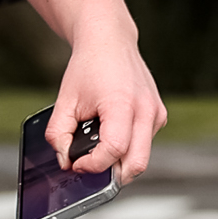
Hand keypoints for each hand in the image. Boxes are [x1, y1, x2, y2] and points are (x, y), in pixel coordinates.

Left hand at [47, 34, 167, 183]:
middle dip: (112, 176)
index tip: (76, 163)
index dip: (93, 165)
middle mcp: (146, 111)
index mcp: (123, 104)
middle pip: (137, 164)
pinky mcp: (159, 115)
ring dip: (119, 163)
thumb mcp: (64, 100)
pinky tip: (109, 135)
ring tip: (96, 149)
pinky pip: (144, 144)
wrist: (110, 42)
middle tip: (89, 169)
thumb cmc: (88, 67)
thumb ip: (58, 134)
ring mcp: (156, 114)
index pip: (114, 150)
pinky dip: (127, 149)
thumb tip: (64, 160)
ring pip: (142, 157)